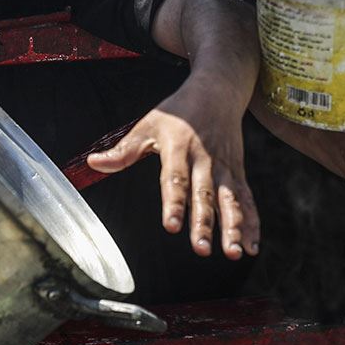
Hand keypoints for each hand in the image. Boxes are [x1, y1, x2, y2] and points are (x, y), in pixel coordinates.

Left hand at [87, 82, 259, 258]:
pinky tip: (250, 246)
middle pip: (204, 195)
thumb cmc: (178, 112)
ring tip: (232, 253)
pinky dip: (251, 223)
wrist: (217, 91)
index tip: (171, 226)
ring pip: (230, 200)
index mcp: (179, 149)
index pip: (175, 179)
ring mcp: (224, 168)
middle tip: (202, 249)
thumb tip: (93, 163)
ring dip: (233, 227)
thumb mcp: (147, 124)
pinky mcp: (237, 173)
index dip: (174, 203)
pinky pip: (246, 200)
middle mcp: (205, 161)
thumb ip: (123, 150)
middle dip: (204, 224)